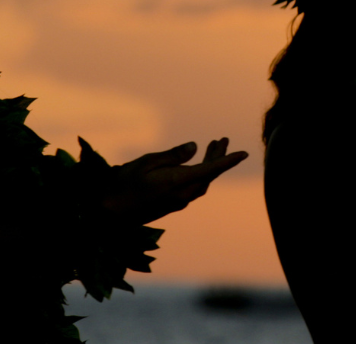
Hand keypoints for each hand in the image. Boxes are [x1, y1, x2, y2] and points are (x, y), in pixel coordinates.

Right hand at [101, 138, 247, 224]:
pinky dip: (200, 175)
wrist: (110, 216)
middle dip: (218, 158)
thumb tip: (194, 147)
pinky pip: (193, 190)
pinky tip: (195, 166)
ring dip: (210, 166)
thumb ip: (172, 156)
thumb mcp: (146, 163)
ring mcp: (177, 203)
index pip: (210, 170)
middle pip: (208, 176)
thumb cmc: (123, 185)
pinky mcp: (171, 206)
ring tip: (212, 148)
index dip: (228, 160)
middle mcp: (182, 195)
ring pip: (202, 184)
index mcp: (178, 183)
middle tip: (222, 140)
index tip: (244, 153)